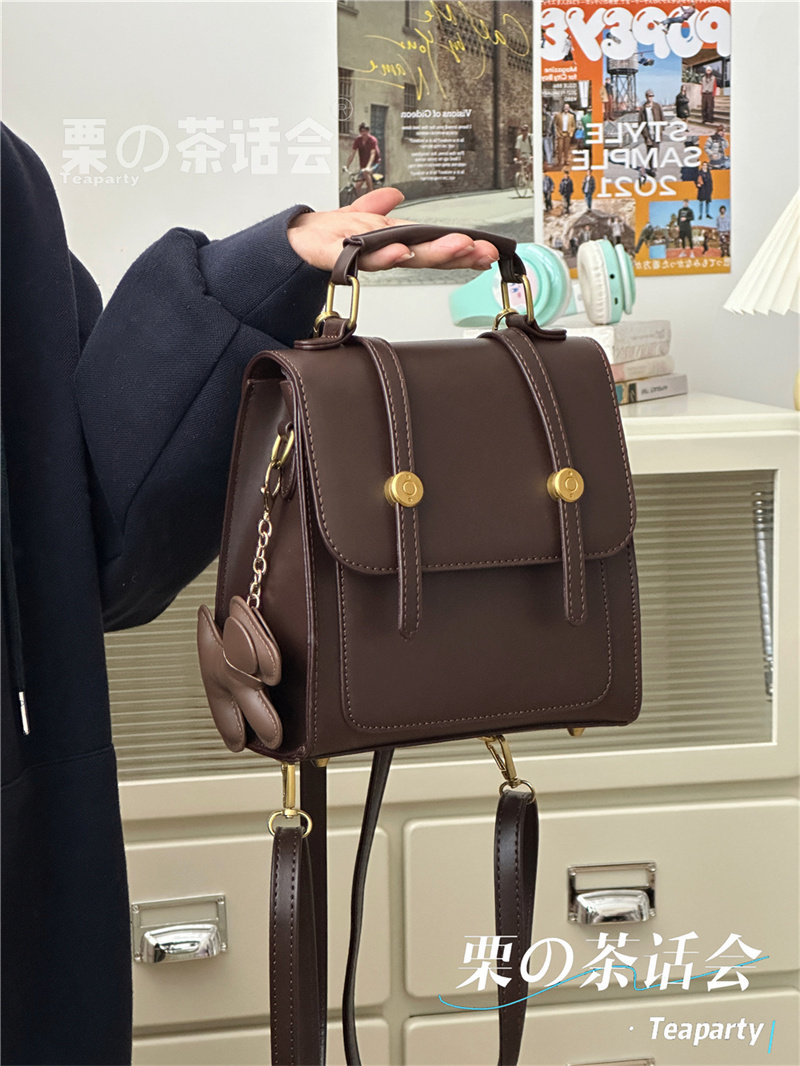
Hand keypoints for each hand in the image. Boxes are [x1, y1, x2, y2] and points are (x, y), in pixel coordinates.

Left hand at [287, 187, 498, 272]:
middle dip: (455, 253)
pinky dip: (382, 256)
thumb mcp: (355, 213)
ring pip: (401, 255)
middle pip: (424, 253)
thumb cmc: (321, 235)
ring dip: (431, 253)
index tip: (485, 249)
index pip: (429, 242)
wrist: (287, 245)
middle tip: (481, 253)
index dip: (457, 248)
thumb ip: (376, 204)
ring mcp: (360, 253)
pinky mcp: (334, 256)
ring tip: (457, 248)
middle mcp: (379, 249)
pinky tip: (401, 251)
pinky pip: (360, 257)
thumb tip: (395, 194)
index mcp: (388, 239)